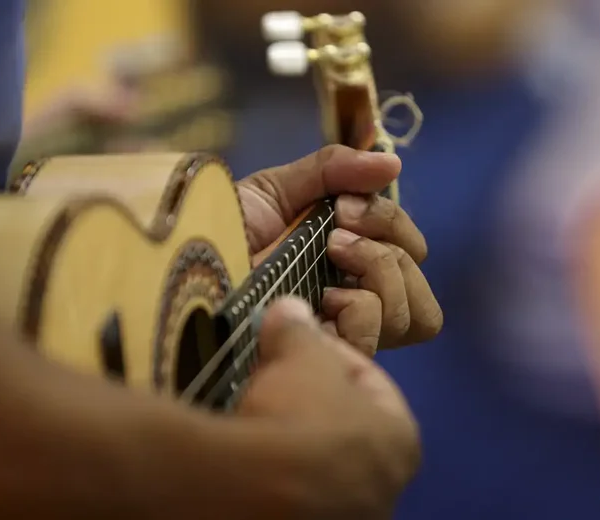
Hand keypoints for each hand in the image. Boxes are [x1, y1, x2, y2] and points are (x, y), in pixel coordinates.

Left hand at [237, 145, 442, 354]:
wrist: (178, 264)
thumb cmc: (216, 230)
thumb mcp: (274, 189)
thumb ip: (333, 171)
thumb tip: (393, 163)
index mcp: (348, 264)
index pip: (413, 254)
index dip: (395, 225)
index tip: (345, 206)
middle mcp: (352, 302)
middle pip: (421, 291)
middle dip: (391, 248)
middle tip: (336, 234)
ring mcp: (339, 333)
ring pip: (413, 317)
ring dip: (380, 274)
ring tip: (329, 257)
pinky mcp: (320, 356)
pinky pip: (376, 339)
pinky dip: (360, 310)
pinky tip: (322, 298)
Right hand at [239, 297, 420, 518]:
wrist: (257, 490)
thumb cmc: (300, 415)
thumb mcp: (300, 357)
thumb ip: (299, 331)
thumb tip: (290, 308)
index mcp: (401, 440)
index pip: (371, 380)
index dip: (331, 351)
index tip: (299, 338)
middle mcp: (386, 487)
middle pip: (346, 422)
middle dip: (312, 392)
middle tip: (277, 370)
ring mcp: (348, 514)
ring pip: (321, 457)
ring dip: (294, 429)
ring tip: (257, 404)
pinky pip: (294, 482)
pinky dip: (278, 461)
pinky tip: (250, 444)